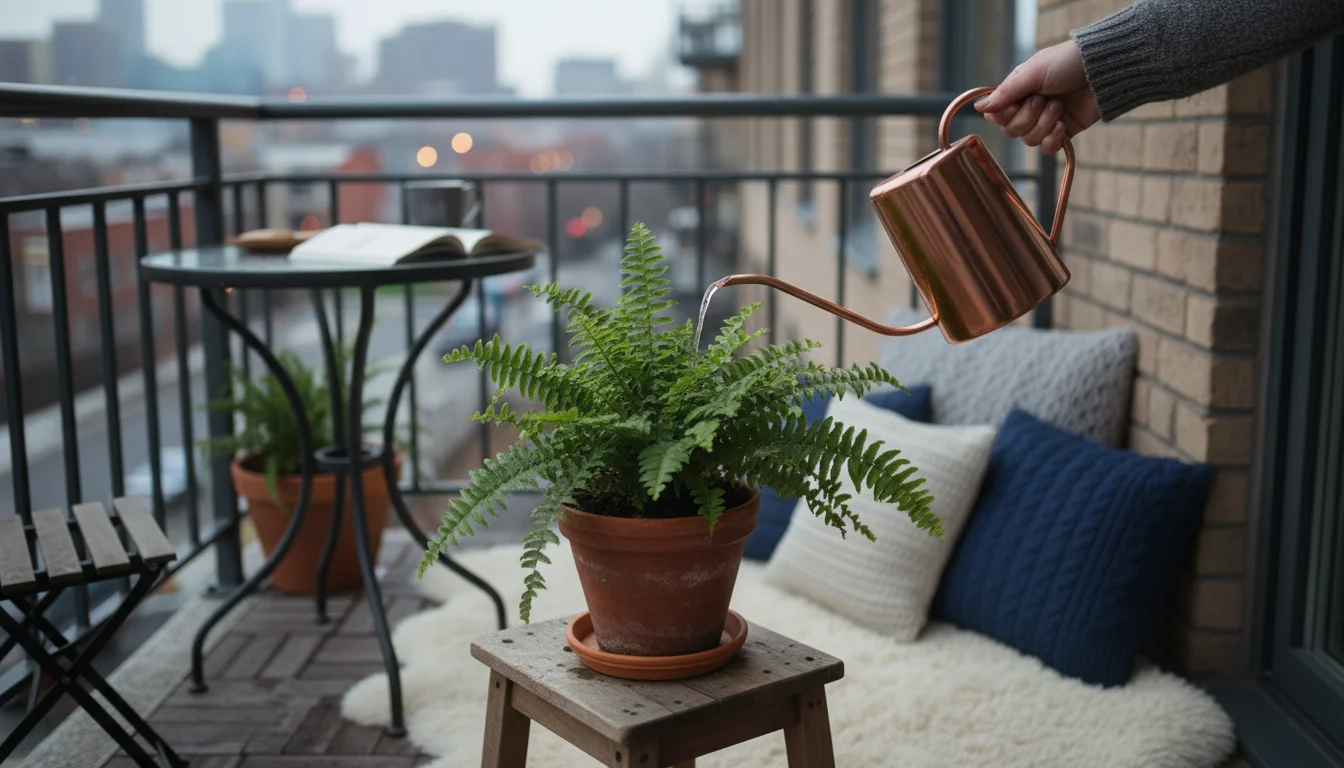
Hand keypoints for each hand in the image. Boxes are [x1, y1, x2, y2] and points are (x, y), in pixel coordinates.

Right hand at [975, 41, 1100, 153]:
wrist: (1103, 71)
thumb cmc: (1067, 63)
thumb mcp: (1033, 73)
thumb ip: (1006, 93)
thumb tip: (978, 108)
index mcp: (1018, 91)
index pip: (996, 115)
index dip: (1002, 115)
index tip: (1016, 104)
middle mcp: (1028, 107)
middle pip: (1011, 131)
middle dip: (1027, 118)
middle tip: (1043, 100)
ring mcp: (1045, 122)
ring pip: (1029, 141)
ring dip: (1044, 124)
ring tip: (1059, 107)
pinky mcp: (1062, 133)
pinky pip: (1047, 149)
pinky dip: (1053, 139)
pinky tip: (1062, 125)